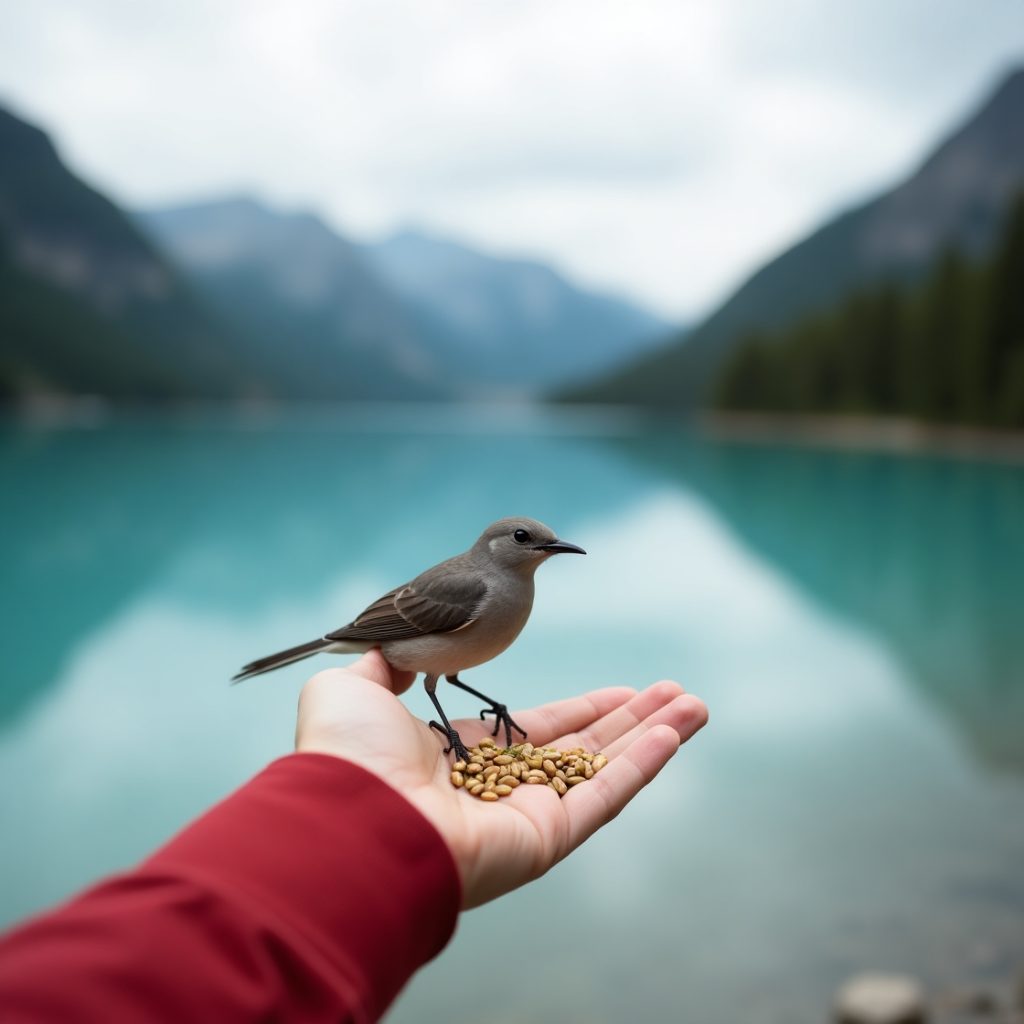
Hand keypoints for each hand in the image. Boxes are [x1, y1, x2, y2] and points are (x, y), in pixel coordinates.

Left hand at [296, 651, 707, 907]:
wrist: (347, 816)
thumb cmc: (347, 753)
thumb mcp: (351, 688)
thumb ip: (383, 665)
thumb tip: (393, 651)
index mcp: (460, 759)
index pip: (534, 731)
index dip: (579, 710)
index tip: (617, 691)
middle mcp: (499, 789)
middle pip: (580, 749)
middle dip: (629, 720)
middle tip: (671, 691)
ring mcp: (526, 816)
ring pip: (604, 771)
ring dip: (653, 736)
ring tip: (696, 704)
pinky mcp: (546, 838)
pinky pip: (606, 796)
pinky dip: (645, 764)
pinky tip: (678, 730)